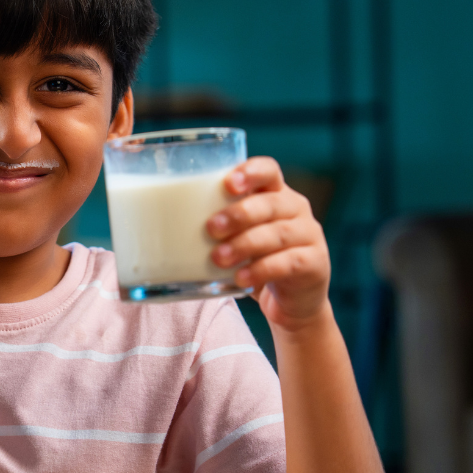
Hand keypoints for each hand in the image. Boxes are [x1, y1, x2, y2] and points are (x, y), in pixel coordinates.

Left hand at [207, 157, 329, 330]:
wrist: (292, 302)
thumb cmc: (255, 261)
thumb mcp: (238, 238)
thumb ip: (215, 226)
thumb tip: (158, 228)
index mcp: (276, 194)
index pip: (269, 171)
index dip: (250, 173)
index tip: (228, 183)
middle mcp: (296, 209)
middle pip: (270, 203)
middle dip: (239, 214)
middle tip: (210, 228)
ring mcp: (309, 236)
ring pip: (277, 234)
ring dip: (244, 244)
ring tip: (218, 258)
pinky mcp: (314, 264)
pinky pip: (287, 263)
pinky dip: (260, 271)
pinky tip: (239, 279)